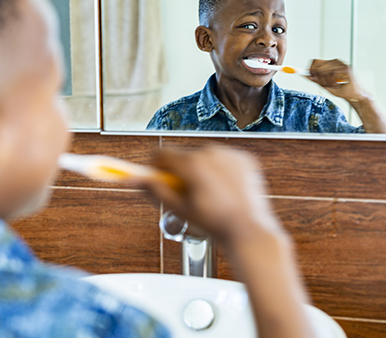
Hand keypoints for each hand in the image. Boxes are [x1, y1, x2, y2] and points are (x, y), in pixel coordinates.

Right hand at [136, 147, 280, 242]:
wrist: (250, 231)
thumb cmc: (217, 224)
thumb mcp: (180, 210)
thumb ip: (155, 190)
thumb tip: (135, 180)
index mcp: (193, 165)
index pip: (161, 153)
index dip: (155, 166)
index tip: (158, 177)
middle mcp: (211, 154)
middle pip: (183, 156)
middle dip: (180, 172)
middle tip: (188, 195)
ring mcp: (230, 154)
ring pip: (203, 157)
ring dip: (200, 170)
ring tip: (209, 195)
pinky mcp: (244, 158)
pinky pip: (223, 159)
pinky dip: (220, 170)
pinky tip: (224, 190)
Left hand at [307, 58, 367, 101]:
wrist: (355, 96)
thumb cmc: (342, 90)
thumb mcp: (325, 85)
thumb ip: (316, 79)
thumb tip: (305, 74)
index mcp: (331, 64)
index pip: (315, 61)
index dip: (310, 69)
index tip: (311, 77)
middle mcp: (336, 62)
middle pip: (317, 66)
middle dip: (318, 78)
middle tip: (325, 85)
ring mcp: (342, 64)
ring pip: (323, 71)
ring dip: (325, 81)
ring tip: (332, 85)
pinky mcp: (346, 69)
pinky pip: (331, 74)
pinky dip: (331, 82)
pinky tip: (336, 85)